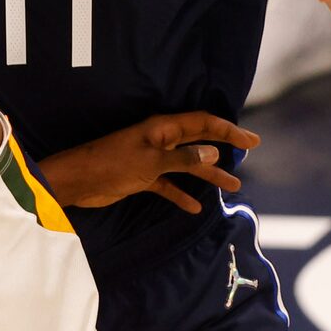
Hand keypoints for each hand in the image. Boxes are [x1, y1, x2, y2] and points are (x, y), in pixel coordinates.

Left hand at [49, 112, 260, 212]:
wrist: (80, 180)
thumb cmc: (112, 164)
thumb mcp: (151, 161)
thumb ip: (183, 158)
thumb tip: (214, 152)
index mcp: (163, 129)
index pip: (202, 123)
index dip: (227, 130)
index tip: (251, 140)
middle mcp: (161, 141)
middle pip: (199, 141)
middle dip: (224, 145)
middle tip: (250, 151)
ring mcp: (152, 159)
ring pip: (188, 165)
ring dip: (209, 174)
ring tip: (233, 186)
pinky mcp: (143, 177)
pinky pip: (170, 185)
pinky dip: (182, 194)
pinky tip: (195, 207)